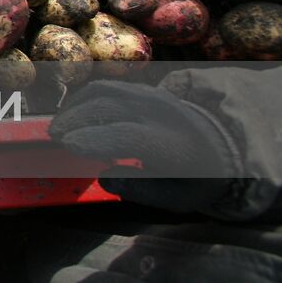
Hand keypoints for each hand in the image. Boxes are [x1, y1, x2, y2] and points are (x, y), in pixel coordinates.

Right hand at [50, 80, 233, 212]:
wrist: (226, 143)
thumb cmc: (197, 176)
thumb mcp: (176, 197)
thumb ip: (139, 190)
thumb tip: (103, 177)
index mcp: (171, 144)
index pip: (125, 135)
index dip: (92, 139)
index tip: (68, 146)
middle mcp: (160, 113)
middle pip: (106, 107)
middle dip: (75, 120)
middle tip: (55, 136)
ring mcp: (153, 96)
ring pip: (104, 91)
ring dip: (76, 105)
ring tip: (62, 123)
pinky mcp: (146, 89)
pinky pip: (109, 86)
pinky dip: (86, 97)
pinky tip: (76, 111)